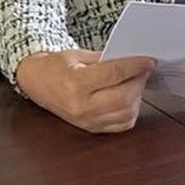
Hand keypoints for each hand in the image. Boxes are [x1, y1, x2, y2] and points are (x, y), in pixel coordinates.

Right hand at [13, 49, 155, 133]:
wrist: (37, 83)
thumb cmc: (56, 67)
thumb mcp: (78, 56)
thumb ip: (106, 59)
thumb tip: (133, 60)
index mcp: (75, 83)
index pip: (114, 74)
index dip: (135, 66)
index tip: (147, 61)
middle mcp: (81, 106)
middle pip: (123, 97)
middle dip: (139, 82)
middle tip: (143, 70)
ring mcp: (87, 120)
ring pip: (126, 113)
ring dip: (137, 97)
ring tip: (135, 83)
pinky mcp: (92, 128)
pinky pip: (122, 125)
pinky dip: (131, 111)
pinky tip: (128, 99)